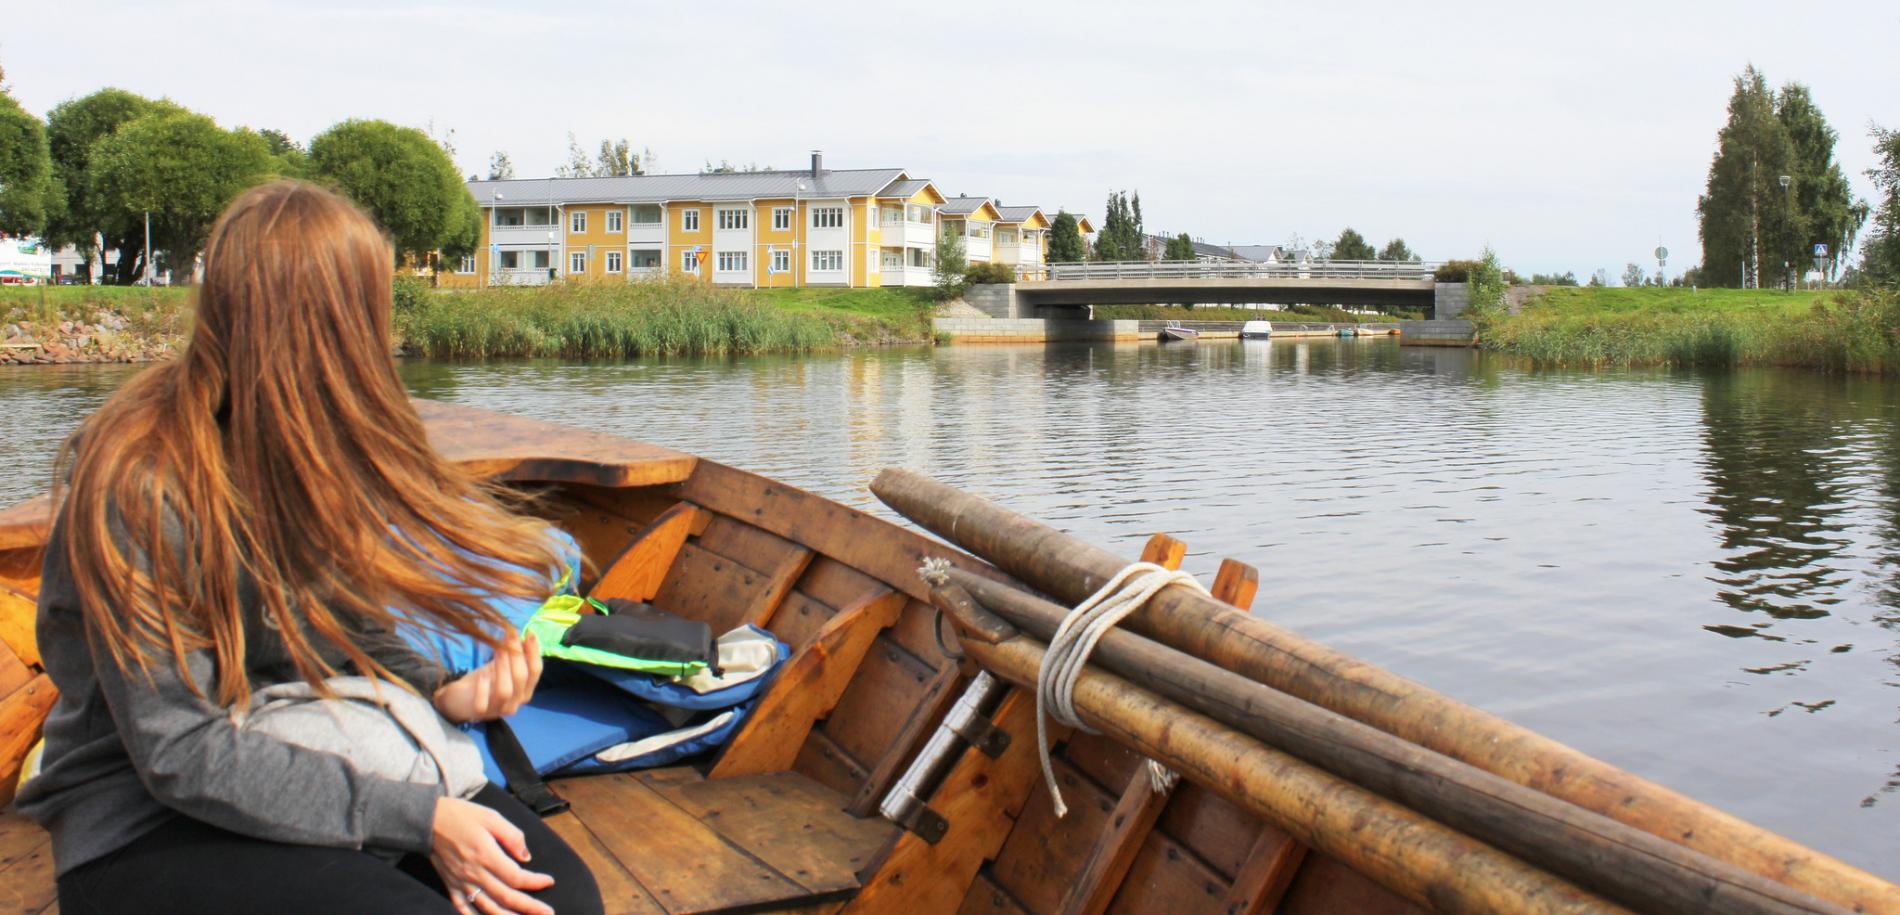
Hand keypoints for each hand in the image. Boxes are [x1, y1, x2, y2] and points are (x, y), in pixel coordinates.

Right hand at [430, 797, 554, 914]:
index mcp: (486, 855)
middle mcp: (474, 873)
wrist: (428, 820)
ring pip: (488, 908)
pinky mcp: (451, 885)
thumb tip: (526, 857)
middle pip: (506, 897)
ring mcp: (461, 882)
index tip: (549, 881)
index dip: (535, 882)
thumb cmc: (462, 816)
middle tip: (548, 913)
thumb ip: (512, 836)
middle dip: (530, 908)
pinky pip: (463, 908)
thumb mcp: (492, 817)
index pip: (516, 877)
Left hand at [433, 633, 541, 722]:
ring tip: (498, 650)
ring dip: (503, 668)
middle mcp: (515, 702)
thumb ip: (514, 655)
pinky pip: (483, 704)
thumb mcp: (502, 666)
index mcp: (525, 691)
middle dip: (517, 654)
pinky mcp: (480, 713)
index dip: (534, 652)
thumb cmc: (485, 680)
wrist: (461, 697)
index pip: (535, 671)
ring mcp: (498, 709)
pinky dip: (483, 689)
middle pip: (521, 678)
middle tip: (510, 635)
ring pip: (505, 691)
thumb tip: (525, 635)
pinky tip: (482, 676)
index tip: (529, 633)